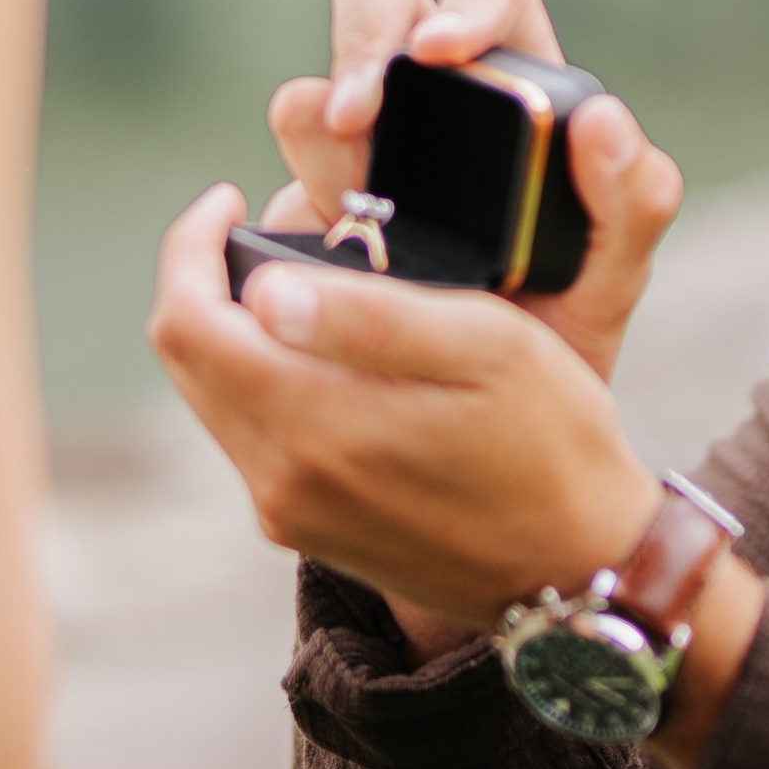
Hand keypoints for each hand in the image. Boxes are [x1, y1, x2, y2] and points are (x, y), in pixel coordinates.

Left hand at [152, 190, 659, 631]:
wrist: (581, 569)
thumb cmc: (553, 442)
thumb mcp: (486, 349)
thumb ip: (371, 317)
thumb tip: (263, 291)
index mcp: (314, 424)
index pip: (186, 323)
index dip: (191, 246)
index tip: (231, 200)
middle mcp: (281, 480)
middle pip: (187, 359)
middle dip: (207, 282)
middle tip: (262, 229)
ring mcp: (290, 513)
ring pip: (214, 397)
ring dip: (235, 332)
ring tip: (305, 286)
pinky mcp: (308, 530)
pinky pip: (251, 438)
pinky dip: (265, 379)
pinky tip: (331, 356)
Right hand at [261, 0, 681, 387]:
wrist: (498, 428)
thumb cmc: (568, 328)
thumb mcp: (613, 277)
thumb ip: (635, 202)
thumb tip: (603, 119)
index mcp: (512, 79)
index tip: (443, 49)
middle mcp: (425, 92)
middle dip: (359, 35)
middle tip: (358, 117)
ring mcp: (355, 149)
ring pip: (309, 100)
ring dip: (325, 150)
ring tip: (359, 222)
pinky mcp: (303, 216)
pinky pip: (275, 196)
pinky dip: (292, 226)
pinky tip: (322, 274)